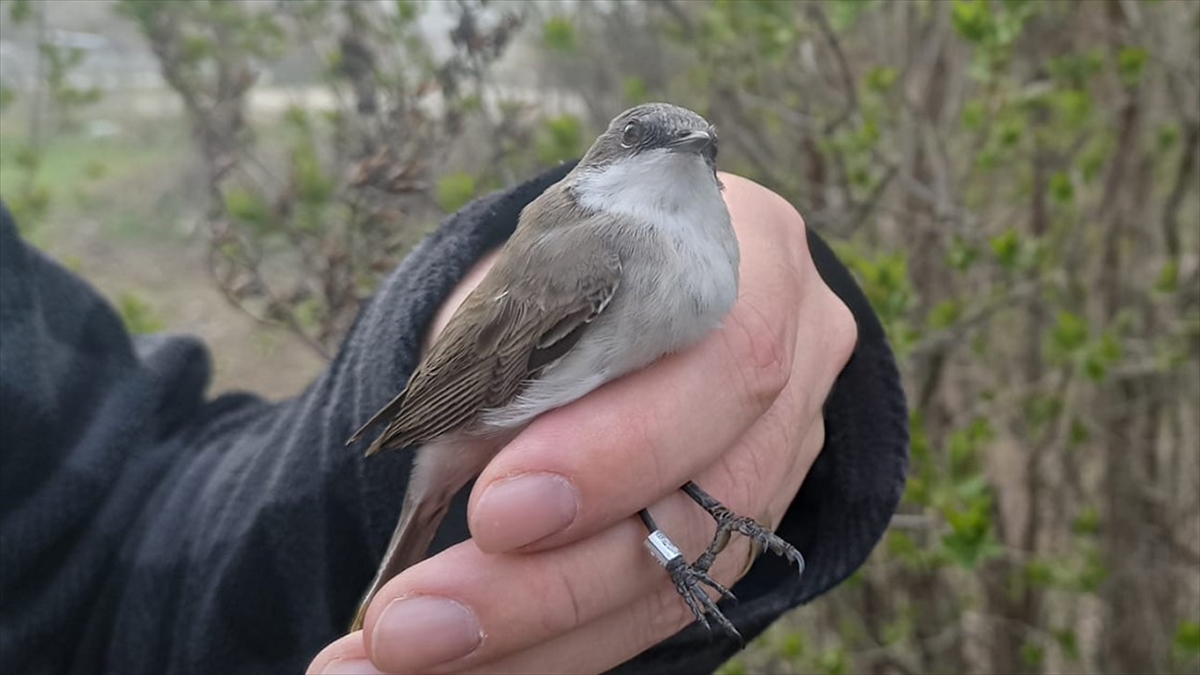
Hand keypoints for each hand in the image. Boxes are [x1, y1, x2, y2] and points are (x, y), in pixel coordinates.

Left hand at [308, 173, 856, 673]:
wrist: (636, 284)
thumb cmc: (576, 260)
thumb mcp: (538, 266)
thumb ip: (514, 345)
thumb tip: (453, 467)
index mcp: (755, 259)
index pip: (724, 362)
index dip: (620, 449)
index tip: (495, 510)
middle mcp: (795, 365)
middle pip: (706, 501)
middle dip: (553, 579)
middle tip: (412, 625)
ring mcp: (780, 456)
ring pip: (680, 581)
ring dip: (535, 636)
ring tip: (405, 656)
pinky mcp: (741, 528)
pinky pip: (657, 607)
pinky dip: (553, 646)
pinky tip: (469, 663)